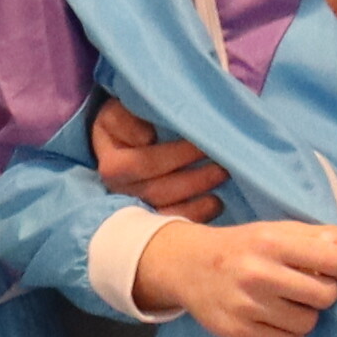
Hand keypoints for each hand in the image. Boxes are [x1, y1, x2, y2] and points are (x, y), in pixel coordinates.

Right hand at [87, 96, 225, 220]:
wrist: (125, 138)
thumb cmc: (128, 120)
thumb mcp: (120, 111)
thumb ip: (127, 119)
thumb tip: (146, 138)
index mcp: (112, 164)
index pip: (142, 164)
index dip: (174, 155)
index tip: (200, 141)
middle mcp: (121, 192)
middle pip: (158, 191)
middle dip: (193, 179)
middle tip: (223, 165)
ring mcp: (137, 208)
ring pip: (167, 212)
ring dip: (198, 199)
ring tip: (223, 178)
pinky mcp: (152, 221)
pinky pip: (174, 224)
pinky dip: (197, 216)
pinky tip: (217, 203)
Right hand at [130, 211, 336, 336]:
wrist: (189, 266)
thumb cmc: (245, 247)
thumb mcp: (280, 232)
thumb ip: (324, 236)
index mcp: (272, 242)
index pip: (334, 260)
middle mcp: (258, 274)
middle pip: (325, 296)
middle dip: (325, 293)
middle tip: (310, 287)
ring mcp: (246, 306)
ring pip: (308, 323)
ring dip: (306, 314)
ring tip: (289, 302)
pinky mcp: (238, 332)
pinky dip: (290, 334)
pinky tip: (277, 319)